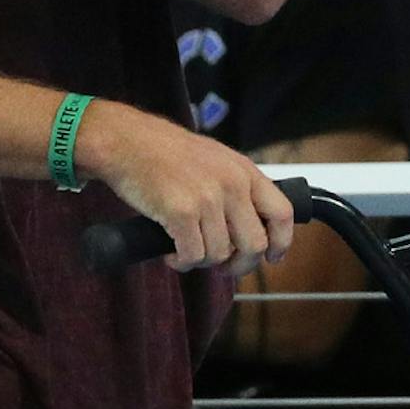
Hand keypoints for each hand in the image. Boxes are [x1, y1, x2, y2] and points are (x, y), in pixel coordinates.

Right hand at [75, 100, 296, 276]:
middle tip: (222, 266)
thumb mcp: (215, 159)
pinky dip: (181, 262)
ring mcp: (208, 198)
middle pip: (255, 245)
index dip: (281, 243)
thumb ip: (236, 188)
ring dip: (202, 261)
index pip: (282, 213)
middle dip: (238, 265)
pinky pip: (193, 257)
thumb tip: (249, 228)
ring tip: (185, 249)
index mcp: (244, 171)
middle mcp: (232, 184)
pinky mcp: (181, 213)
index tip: (272, 257)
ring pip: (220, 255)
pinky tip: (171, 253)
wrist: (126, 142)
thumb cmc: (164, 152)